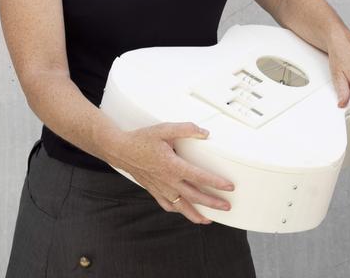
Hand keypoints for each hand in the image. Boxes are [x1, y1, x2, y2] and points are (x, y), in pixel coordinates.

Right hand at [110, 122, 234, 223]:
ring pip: (181, 206)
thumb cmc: (142, 139)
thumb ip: (186, 129)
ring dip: (196, 214)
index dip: (216, 183)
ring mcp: (160, 188)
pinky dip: (178, 210)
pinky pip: (167, 205)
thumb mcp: (165, 129)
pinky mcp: (153, 190)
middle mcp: (168, 180)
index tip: (229, 187)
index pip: (199, 177)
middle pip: (194, 196)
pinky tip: (184, 211)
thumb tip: (204, 133)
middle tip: (227, 207)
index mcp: (172, 166)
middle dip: (212, 203)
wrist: (120, 150)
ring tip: (208, 220)